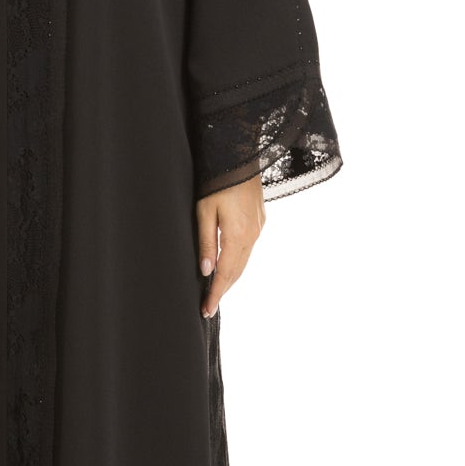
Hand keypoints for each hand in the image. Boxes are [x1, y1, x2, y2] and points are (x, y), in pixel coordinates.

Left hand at [196, 175, 265, 316]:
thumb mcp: (204, 211)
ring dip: (230, 278)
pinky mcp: (260, 221)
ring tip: (216, 292)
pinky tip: (228, 266)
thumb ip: (206, 242)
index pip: (225, 274)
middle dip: (222, 291)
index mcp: (238, 235)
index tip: (206, 310)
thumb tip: (206, 272)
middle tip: (208, 307)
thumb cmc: (216, 181)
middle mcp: (252, 235)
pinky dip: (237, 263)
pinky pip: (248, 249)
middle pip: (236, 272)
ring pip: (243, 262)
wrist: (239, 155)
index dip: (215, 294)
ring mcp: (258, 228)